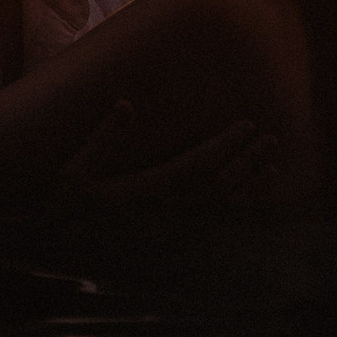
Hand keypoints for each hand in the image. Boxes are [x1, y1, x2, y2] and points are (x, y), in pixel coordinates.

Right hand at [54, 102, 277, 218]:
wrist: (62, 232)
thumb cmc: (68, 195)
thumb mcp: (76, 167)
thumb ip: (103, 137)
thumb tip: (126, 104)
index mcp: (146, 192)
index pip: (195, 167)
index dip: (224, 146)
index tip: (246, 125)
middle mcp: (164, 211)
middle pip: (217, 186)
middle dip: (246, 162)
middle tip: (271, 138)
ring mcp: (169, 221)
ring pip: (219, 206)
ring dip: (248, 184)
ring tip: (274, 163)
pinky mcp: (169, 225)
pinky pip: (211, 219)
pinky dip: (236, 205)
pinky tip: (253, 192)